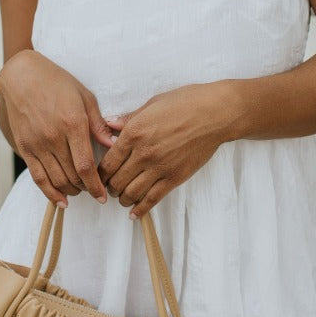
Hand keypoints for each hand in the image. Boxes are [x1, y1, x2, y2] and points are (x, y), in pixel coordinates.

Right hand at [0, 50, 114, 206]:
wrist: (22, 76)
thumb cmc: (57, 82)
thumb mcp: (85, 97)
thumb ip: (99, 124)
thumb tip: (114, 145)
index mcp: (73, 124)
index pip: (86, 166)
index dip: (96, 185)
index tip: (103, 196)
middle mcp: (54, 137)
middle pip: (72, 176)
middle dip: (86, 189)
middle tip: (95, 191)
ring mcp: (37, 144)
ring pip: (56, 180)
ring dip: (71, 191)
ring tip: (80, 191)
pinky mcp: (25, 147)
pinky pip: (37, 176)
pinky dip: (49, 192)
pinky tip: (60, 200)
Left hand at [97, 84, 231, 217]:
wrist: (215, 114)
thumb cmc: (186, 103)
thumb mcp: (152, 104)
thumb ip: (129, 119)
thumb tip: (109, 125)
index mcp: (134, 133)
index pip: (108, 161)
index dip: (100, 172)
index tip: (99, 175)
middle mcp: (143, 153)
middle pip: (116, 180)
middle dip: (110, 187)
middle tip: (110, 187)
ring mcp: (159, 167)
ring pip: (131, 193)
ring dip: (122, 198)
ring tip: (122, 197)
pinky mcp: (175, 178)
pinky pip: (152, 199)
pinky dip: (140, 209)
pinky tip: (134, 213)